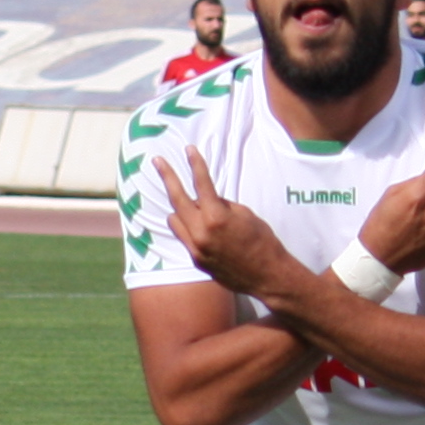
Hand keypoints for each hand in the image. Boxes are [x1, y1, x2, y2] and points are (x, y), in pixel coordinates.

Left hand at [157, 147, 309, 303]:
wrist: (267, 275)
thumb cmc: (262, 241)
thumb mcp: (245, 214)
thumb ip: (221, 205)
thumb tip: (207, 199)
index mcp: (217, 217)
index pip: (202, 184)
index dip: (195, 164)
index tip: (188, 149)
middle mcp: (201, 233)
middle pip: (177, 199)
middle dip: (167, 177)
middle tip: (157, 161)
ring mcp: (196, 248)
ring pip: (175, 219)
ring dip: (180, 208)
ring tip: (190, 203)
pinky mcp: (195, 260)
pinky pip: (183, 236)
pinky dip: (186, 226)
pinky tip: (195, 224)